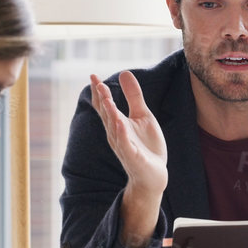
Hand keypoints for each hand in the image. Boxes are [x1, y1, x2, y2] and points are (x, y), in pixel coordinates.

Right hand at [88, 72, 168, 244]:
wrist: (153, 175)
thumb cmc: (146, 146)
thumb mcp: (142, 115)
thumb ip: (133, 96)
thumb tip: (124, 72)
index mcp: (117, 123)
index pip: (105, 106)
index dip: (99, 92)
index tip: (93, 76)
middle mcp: (116, 134)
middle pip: (107, 114)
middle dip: (102, 99)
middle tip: (97, 82)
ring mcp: (124, 146)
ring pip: (114, 128)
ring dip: (110, 113)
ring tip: (106, 98)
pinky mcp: (133, 157)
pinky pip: (126, 144)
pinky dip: (122, 134)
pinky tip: (120, 123)